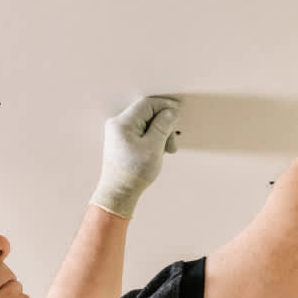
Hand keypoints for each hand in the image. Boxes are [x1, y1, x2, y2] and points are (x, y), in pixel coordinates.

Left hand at [91, 96, 180, 218]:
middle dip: (163, 126)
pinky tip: (157, 151)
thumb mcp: (154, 147)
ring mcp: (118, 132)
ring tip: (166, 151)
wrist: (118, 193)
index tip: (179, 112)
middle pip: (147, 114)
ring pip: (145, 123)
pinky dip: (152, 139)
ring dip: (159, 134)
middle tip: (172, 144)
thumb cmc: (134, 173)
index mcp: (123, 123)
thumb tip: (171, 111)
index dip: (165, 106)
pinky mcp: (121, 140)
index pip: (147, 104)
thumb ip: (163, 126)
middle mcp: (117, 124)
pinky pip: (140, 132)